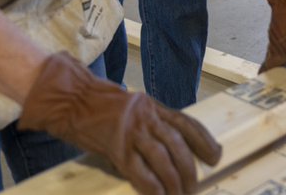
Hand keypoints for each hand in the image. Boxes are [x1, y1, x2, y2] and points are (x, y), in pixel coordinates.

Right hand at [19, 53, 220, 194]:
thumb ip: (149, 123)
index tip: (216, 156)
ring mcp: (131, 131)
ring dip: (174, 181)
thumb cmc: (97, 105)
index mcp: (152, 106)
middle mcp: (146, 116)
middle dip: (190, 168)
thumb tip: (168, 148)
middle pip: (178, 143)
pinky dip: (152, 187)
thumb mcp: (130, 108)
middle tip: (195, 186)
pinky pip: (139, 171)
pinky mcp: (116, 148)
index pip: (186, 123)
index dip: (204, 141)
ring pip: (163, 158)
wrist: (69, 98)